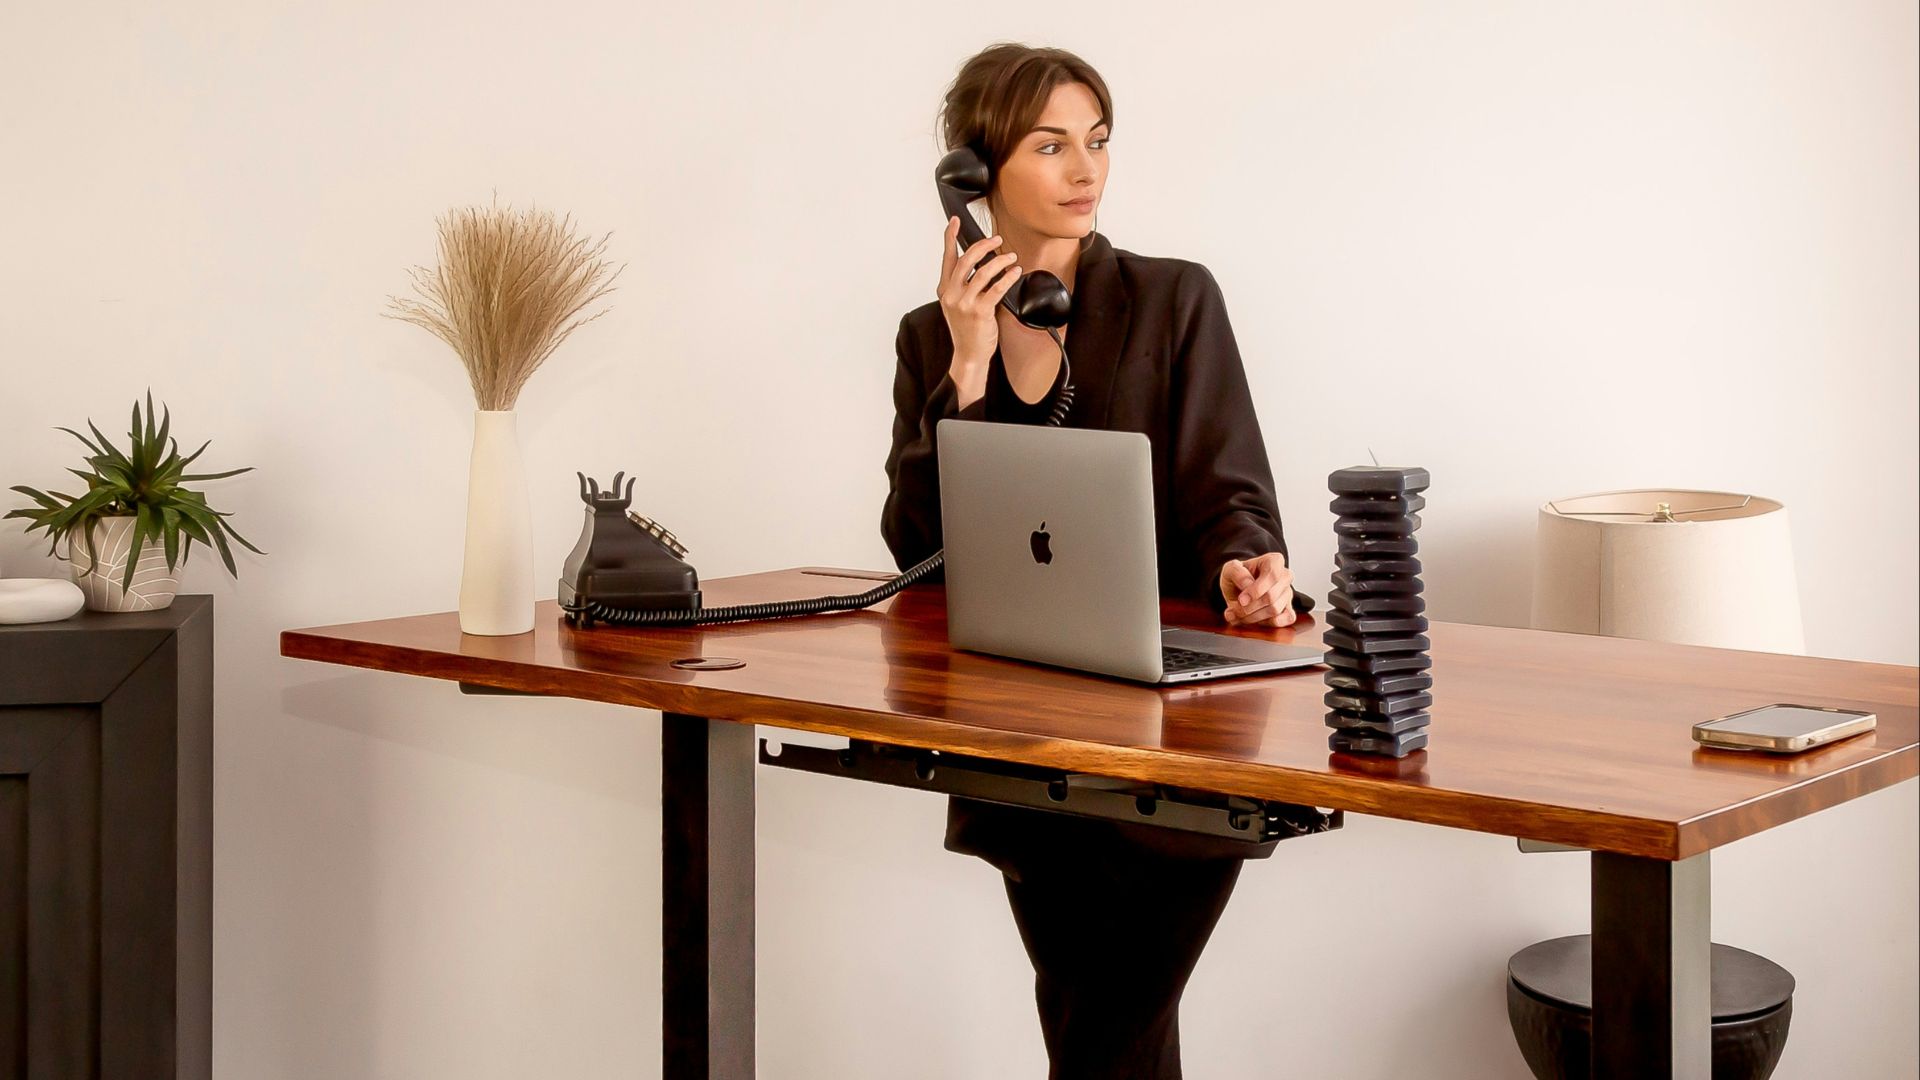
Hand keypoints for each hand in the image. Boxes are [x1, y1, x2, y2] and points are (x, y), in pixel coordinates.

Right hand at [938, 216, 1020, 403]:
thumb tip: (981, 264)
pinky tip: (1015, 272)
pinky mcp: (979, 312)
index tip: (954, 222)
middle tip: (996, 240)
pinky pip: (996, 288)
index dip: (950, 237)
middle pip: (967, 260)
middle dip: (983, 246)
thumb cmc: (966, 330)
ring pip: (983, 272)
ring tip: (1010, 258)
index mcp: (945, 290)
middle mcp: (952, 294)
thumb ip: (963, 285)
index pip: (947, 258)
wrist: (969, 354)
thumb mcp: (958, 305)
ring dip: (1000, 261)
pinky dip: (1008, 277)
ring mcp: (965, 303)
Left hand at [1219, 553, 1296, 627]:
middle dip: (1249, 608)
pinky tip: (1253, 621)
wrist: (1238, 588)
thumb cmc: (1238, 577)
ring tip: (1237, 616)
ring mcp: (1288, 593)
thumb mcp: (1229, 569)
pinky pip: (1287, 618)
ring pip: (1275, 610)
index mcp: (1274, 561)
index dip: (1256, 590)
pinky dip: (1267, 624)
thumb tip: (1247, 584)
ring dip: (1253, 617)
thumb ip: (1236, 572)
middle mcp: (1285, 576)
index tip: (1241, 600)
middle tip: (1233, 610)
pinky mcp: (1289, 609)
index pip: (1272, 575)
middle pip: (1271, 596)